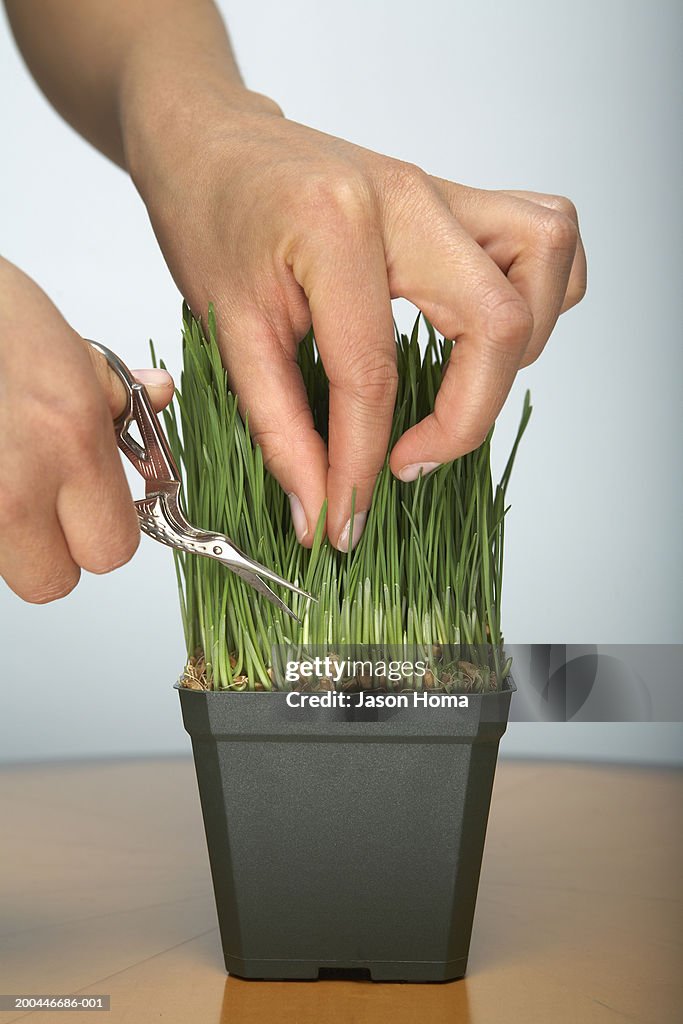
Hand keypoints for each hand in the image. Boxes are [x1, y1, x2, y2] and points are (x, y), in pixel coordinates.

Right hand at [0, 257, 173, 602]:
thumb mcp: (70, 348)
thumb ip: (119, 395)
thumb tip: (159, 396)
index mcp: (71, 439)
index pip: (113, 549)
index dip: (108, 532)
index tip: (100, 510)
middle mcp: (18, 480)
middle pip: (52, 582)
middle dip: (58, 553)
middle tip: (52, 507)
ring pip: (7, 563)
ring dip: (14, 535)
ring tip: (12, 471)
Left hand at [126, 89, 585, 550]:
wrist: (210, 143)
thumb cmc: (209, 218)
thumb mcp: (228, 329)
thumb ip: (280, 428)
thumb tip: (319, 510)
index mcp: (334, 228)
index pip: (373, 373)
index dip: (362, 462)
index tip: (347, 514)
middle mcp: (406, 200)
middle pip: (495, 324)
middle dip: (465, 419)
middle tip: (410, 459)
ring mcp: (441, 190)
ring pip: (544, 260)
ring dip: (520, 347)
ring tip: (462, 389)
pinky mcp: (456, 197)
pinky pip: (544, 235)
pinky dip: (539, 292)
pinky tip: (488, 333)